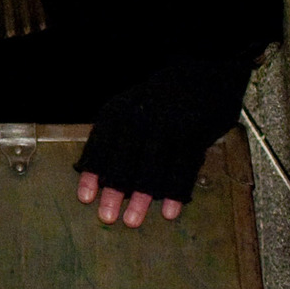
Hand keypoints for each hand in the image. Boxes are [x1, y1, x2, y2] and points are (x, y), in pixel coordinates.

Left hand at [72, 55, 252, 222]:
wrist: (204, 67)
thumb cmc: (162, 96)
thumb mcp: (132, 106)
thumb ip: (119, 136)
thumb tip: (100, 174)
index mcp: (119, 110)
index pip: (101, 145)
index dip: (93, 173)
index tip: (85, 198)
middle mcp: (140, 117)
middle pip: (124, 160)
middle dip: (114, 191)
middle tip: (107, 218)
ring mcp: (169, 125)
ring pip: (152, 168)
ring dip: (141, 198)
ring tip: (132, 221)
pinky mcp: (195, 133)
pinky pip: (183, 168)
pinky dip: (174, 192)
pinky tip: (168, 212)